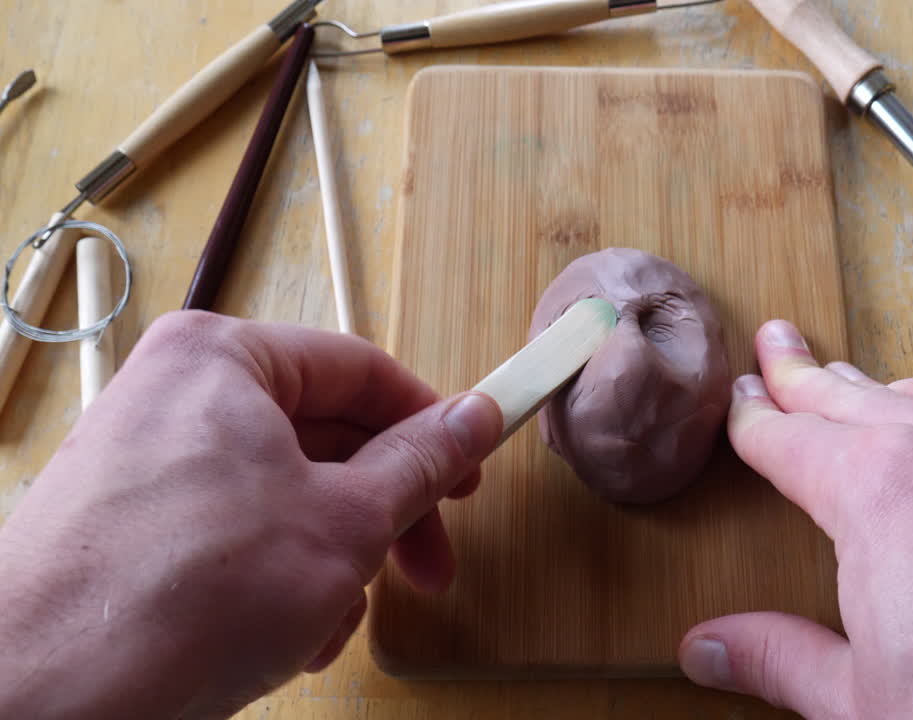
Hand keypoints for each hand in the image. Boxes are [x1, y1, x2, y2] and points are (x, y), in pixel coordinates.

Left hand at [0, 312, 501, 718]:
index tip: (472, 468)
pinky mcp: (126, 521)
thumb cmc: (187, 593)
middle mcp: (175, 394)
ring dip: (330, 561)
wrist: (45, 697)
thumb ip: (420, 465)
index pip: (360, 370)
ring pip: (280, 493)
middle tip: (426, 567)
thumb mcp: (345, 524)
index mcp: (223, 359)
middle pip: (321, 437)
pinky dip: (273, 578)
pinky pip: (230, 527)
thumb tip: (475, 418)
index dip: (430, 424)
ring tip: (333, 623)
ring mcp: (143, 457)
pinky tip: (285, 639)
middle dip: (380, 516)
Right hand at [678, 320, 912, 718]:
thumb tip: (714, 649)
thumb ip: (781, 659)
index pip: (790, 436)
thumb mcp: (863, 702)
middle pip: (856, 396)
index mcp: (877, 492)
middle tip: (778, 346)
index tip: (740, 403)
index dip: (754, 418)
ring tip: (857, 384)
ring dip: (885, 388)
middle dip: (807, 374)